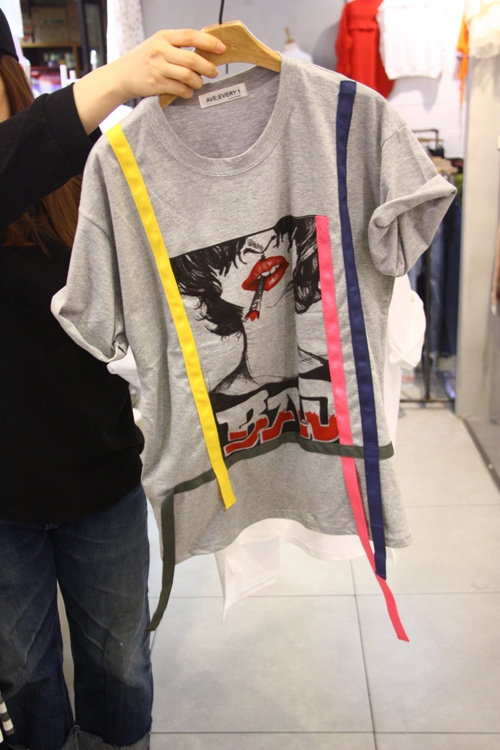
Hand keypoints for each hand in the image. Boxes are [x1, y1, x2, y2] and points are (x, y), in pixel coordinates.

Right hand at [108, 29, 225, 101]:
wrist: (122, 75)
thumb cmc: (144, 60)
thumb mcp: (159, 44)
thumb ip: (178, 45)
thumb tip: (206, 50)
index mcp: (164, 37)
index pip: (190, 36)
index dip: (208, 42)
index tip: (221, 48)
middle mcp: (160, 50)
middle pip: (192, 58)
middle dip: (207, 67)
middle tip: (214, 72)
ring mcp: (158, 68)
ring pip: (188, 75)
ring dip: (198, 81)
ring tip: (199, 83)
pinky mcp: (156, 84)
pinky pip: (180, 89)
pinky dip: (188, 92)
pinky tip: (188, 92)